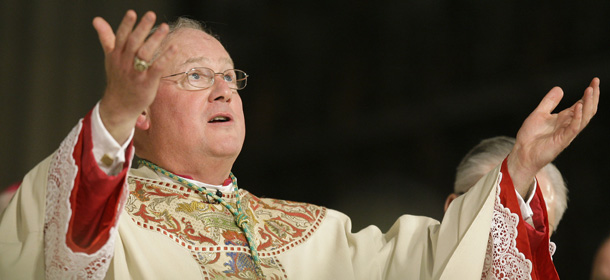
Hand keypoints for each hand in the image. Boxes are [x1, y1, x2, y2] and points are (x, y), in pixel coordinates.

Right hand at [93, 10, 175, 143]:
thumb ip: (106, 37)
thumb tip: (97, 20)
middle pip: (133, 42)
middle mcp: (125, 63)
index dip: (126, 24)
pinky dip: (165, 57)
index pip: (121, 36)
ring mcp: (136, 73)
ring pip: (145, 54)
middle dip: (142, 28)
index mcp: (116, 55)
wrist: (119, 105)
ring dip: (155, 39)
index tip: (132, 12)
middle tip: (151, 14)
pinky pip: (156, 68)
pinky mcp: (147, 83)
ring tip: (164, 27)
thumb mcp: (110, 57)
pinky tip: (174, 47)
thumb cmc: (118, 79)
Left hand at [507, 78, 599, 197]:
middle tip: (596, 82)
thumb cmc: (530, 137)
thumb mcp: (539, 114)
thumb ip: (549, 102)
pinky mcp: (563, 140)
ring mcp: (567, 133)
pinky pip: (574, 128)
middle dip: (592, 96)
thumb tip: (559, 88)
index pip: (582, 104)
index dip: (588, 93)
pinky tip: (579, 106)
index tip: (594, 80)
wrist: (522, 153)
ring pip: (584, 117)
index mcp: (564, 118)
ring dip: (588, 103)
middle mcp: (569, 125)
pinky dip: (578, 117)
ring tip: (590, 90)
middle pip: (587, 109)